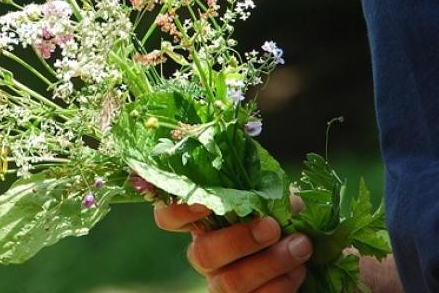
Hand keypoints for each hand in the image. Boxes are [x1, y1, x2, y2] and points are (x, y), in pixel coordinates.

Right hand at [154, 202, 312, 292]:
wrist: (304, 244)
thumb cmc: (281, 212)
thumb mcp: (271, 193)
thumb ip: (263, 190)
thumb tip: (272, 198)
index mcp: (202, 221)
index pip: (168, 218)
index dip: (178, 212)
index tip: (205, 203)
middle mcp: (205, 253)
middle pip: (202, 254)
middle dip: (239, 241)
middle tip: (272, 227)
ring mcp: (221, 282)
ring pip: (230, 283)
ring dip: (270, 264)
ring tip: (301, 246)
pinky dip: (282, 285)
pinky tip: (299, 269)